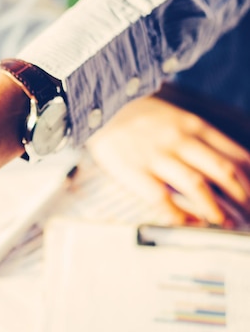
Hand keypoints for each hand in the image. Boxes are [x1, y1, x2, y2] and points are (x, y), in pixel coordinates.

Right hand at [86, 94, 249, 225]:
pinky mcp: (135, 171)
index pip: (233, 154)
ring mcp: (157, 155)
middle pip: (221, 170)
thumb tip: (224, 163)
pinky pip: (162, 198)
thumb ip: (196, 136)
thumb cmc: (135, 116)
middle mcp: (179, 139)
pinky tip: (190, 222)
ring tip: (225, 222)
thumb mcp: (173, 116)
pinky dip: (179, 214)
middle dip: (241, 195)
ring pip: (196, 185)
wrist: (97, 108)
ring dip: (215, 208)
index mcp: (192, 125)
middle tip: (249, 212)